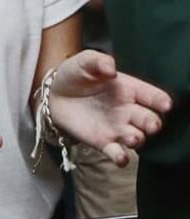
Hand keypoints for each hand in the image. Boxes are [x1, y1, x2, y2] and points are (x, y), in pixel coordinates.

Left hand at [48, 50, 170, 165]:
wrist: (53, 94)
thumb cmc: (75, 75)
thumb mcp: (84, 61)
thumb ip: (98, 61)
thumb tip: (111, 69)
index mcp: (129, 89)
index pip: (152, 96)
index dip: (160, 100)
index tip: (165, 104)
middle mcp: (128, 111)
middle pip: (149, 120)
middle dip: (152, 123)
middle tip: (151, 124)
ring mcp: (118, 128)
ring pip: (137, 138)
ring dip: (137, 139)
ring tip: (132, 137)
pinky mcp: (103, 142)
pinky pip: (118, 154)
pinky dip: (121, 158)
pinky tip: (120, 157)